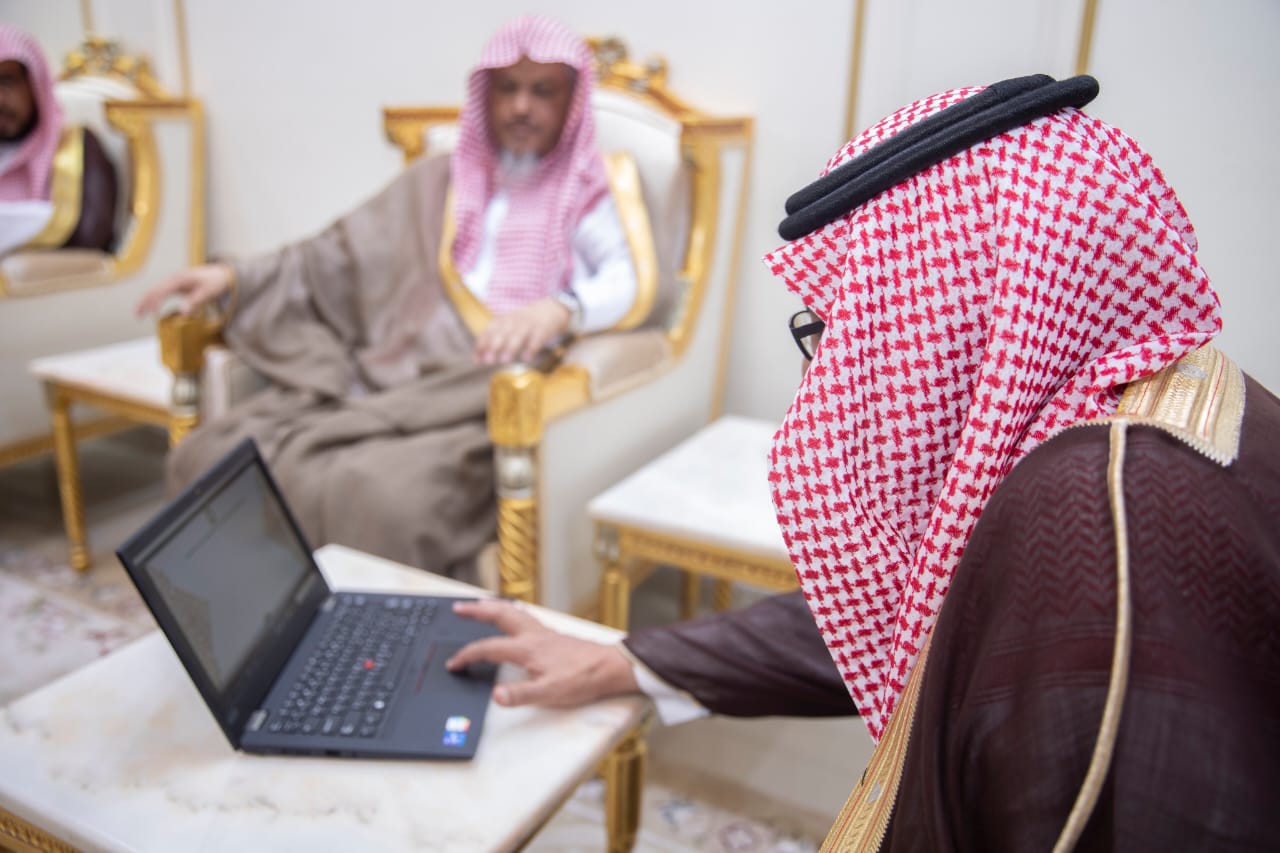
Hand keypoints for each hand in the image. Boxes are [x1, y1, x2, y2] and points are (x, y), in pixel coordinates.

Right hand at [134, 263, 233, 317]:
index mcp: (179, 279)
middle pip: (154, 290)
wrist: (220, 274)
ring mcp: (173, 282)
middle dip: (144, 302)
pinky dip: (153, 300)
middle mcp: (173, 279)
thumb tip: (183, 313)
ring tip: (138, 314)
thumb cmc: (215, 283)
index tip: (152, 314)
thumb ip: (195, 302)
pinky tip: (149, 309)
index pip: (162, 291)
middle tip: (137, 316)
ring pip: (155, 291)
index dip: (155, 302)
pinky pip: (160, 292)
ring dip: (146, 301)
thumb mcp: (208, 293)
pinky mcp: (175, 286)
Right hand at [447, 599, 638, 706]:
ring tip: (479, 604)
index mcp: (527, 649)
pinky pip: (525, 616)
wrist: (609, 667)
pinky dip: (511, 611)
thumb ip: (521, 694)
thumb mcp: (549, 693)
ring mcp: (544, 632)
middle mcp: (533, 635)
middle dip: (476, 611)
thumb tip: (496, 695)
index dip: (468, 655)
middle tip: (458, 608)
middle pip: (499, 615)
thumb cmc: (582, 679)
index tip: (454, 663)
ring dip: (493, 607)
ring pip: (513, 612)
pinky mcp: (553, 634)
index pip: (489, 648)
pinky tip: (514, 616)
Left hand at [473, 297, 570, 364]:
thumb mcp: (508, 328)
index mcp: (503, 321)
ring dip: (511, 347)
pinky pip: (537, 338)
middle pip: (502, 333)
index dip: (482, 345)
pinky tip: (527, 358)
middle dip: (494, 346)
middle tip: (488, 361)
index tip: (477, 360)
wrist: (551, 309)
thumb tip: (476, 360)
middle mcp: (514, 321)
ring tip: (504, 360)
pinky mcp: (543, 329)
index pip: (489, 332)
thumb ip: (493, 342)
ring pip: (518, 335)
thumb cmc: (524, 324)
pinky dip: (532, 347)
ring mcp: (529, 324)